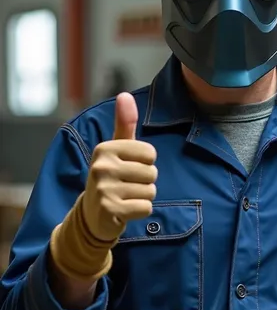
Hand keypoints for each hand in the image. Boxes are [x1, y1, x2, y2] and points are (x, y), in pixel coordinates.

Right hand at [83, 92, 157, 241]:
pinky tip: (125, 209)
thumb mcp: (117, 149)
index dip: (146, 163)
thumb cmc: (111, 176)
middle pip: (152, 173)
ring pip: (150, 191)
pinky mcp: (110, 209)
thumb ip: (124, 123)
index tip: (129, 168)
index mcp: (105, 148)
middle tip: (127, 186)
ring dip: (143, 197)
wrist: (92, 214)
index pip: (150, 153)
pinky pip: (146, 207)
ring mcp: (104, 189)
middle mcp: (101, 166)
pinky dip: (140, 211)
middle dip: (145, 182)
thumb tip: (124, 95)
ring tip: (126, 197)